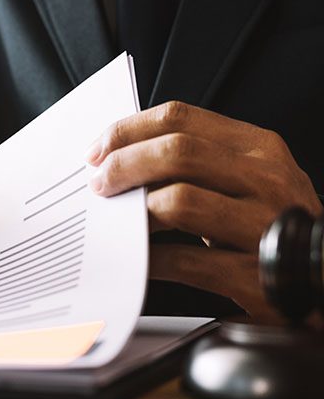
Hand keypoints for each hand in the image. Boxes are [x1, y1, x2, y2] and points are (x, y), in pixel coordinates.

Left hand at [85, 101, 322, 319]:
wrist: (323, 280)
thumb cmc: (272, 224)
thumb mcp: (248, 179)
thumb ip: (198, 162)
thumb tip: (122, 158)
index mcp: (259, 148)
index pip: (180, 118)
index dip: (128, 131)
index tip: (98, 150)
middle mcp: (267, 180)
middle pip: (176, 153)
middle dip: (123, 165)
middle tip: (98, 183)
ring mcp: (264, 226)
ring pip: (178, 201)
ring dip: (133, 211)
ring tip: (116, 221)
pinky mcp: (256, 275)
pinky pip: (185, 260)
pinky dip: (150, 258)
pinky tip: (138, 258)